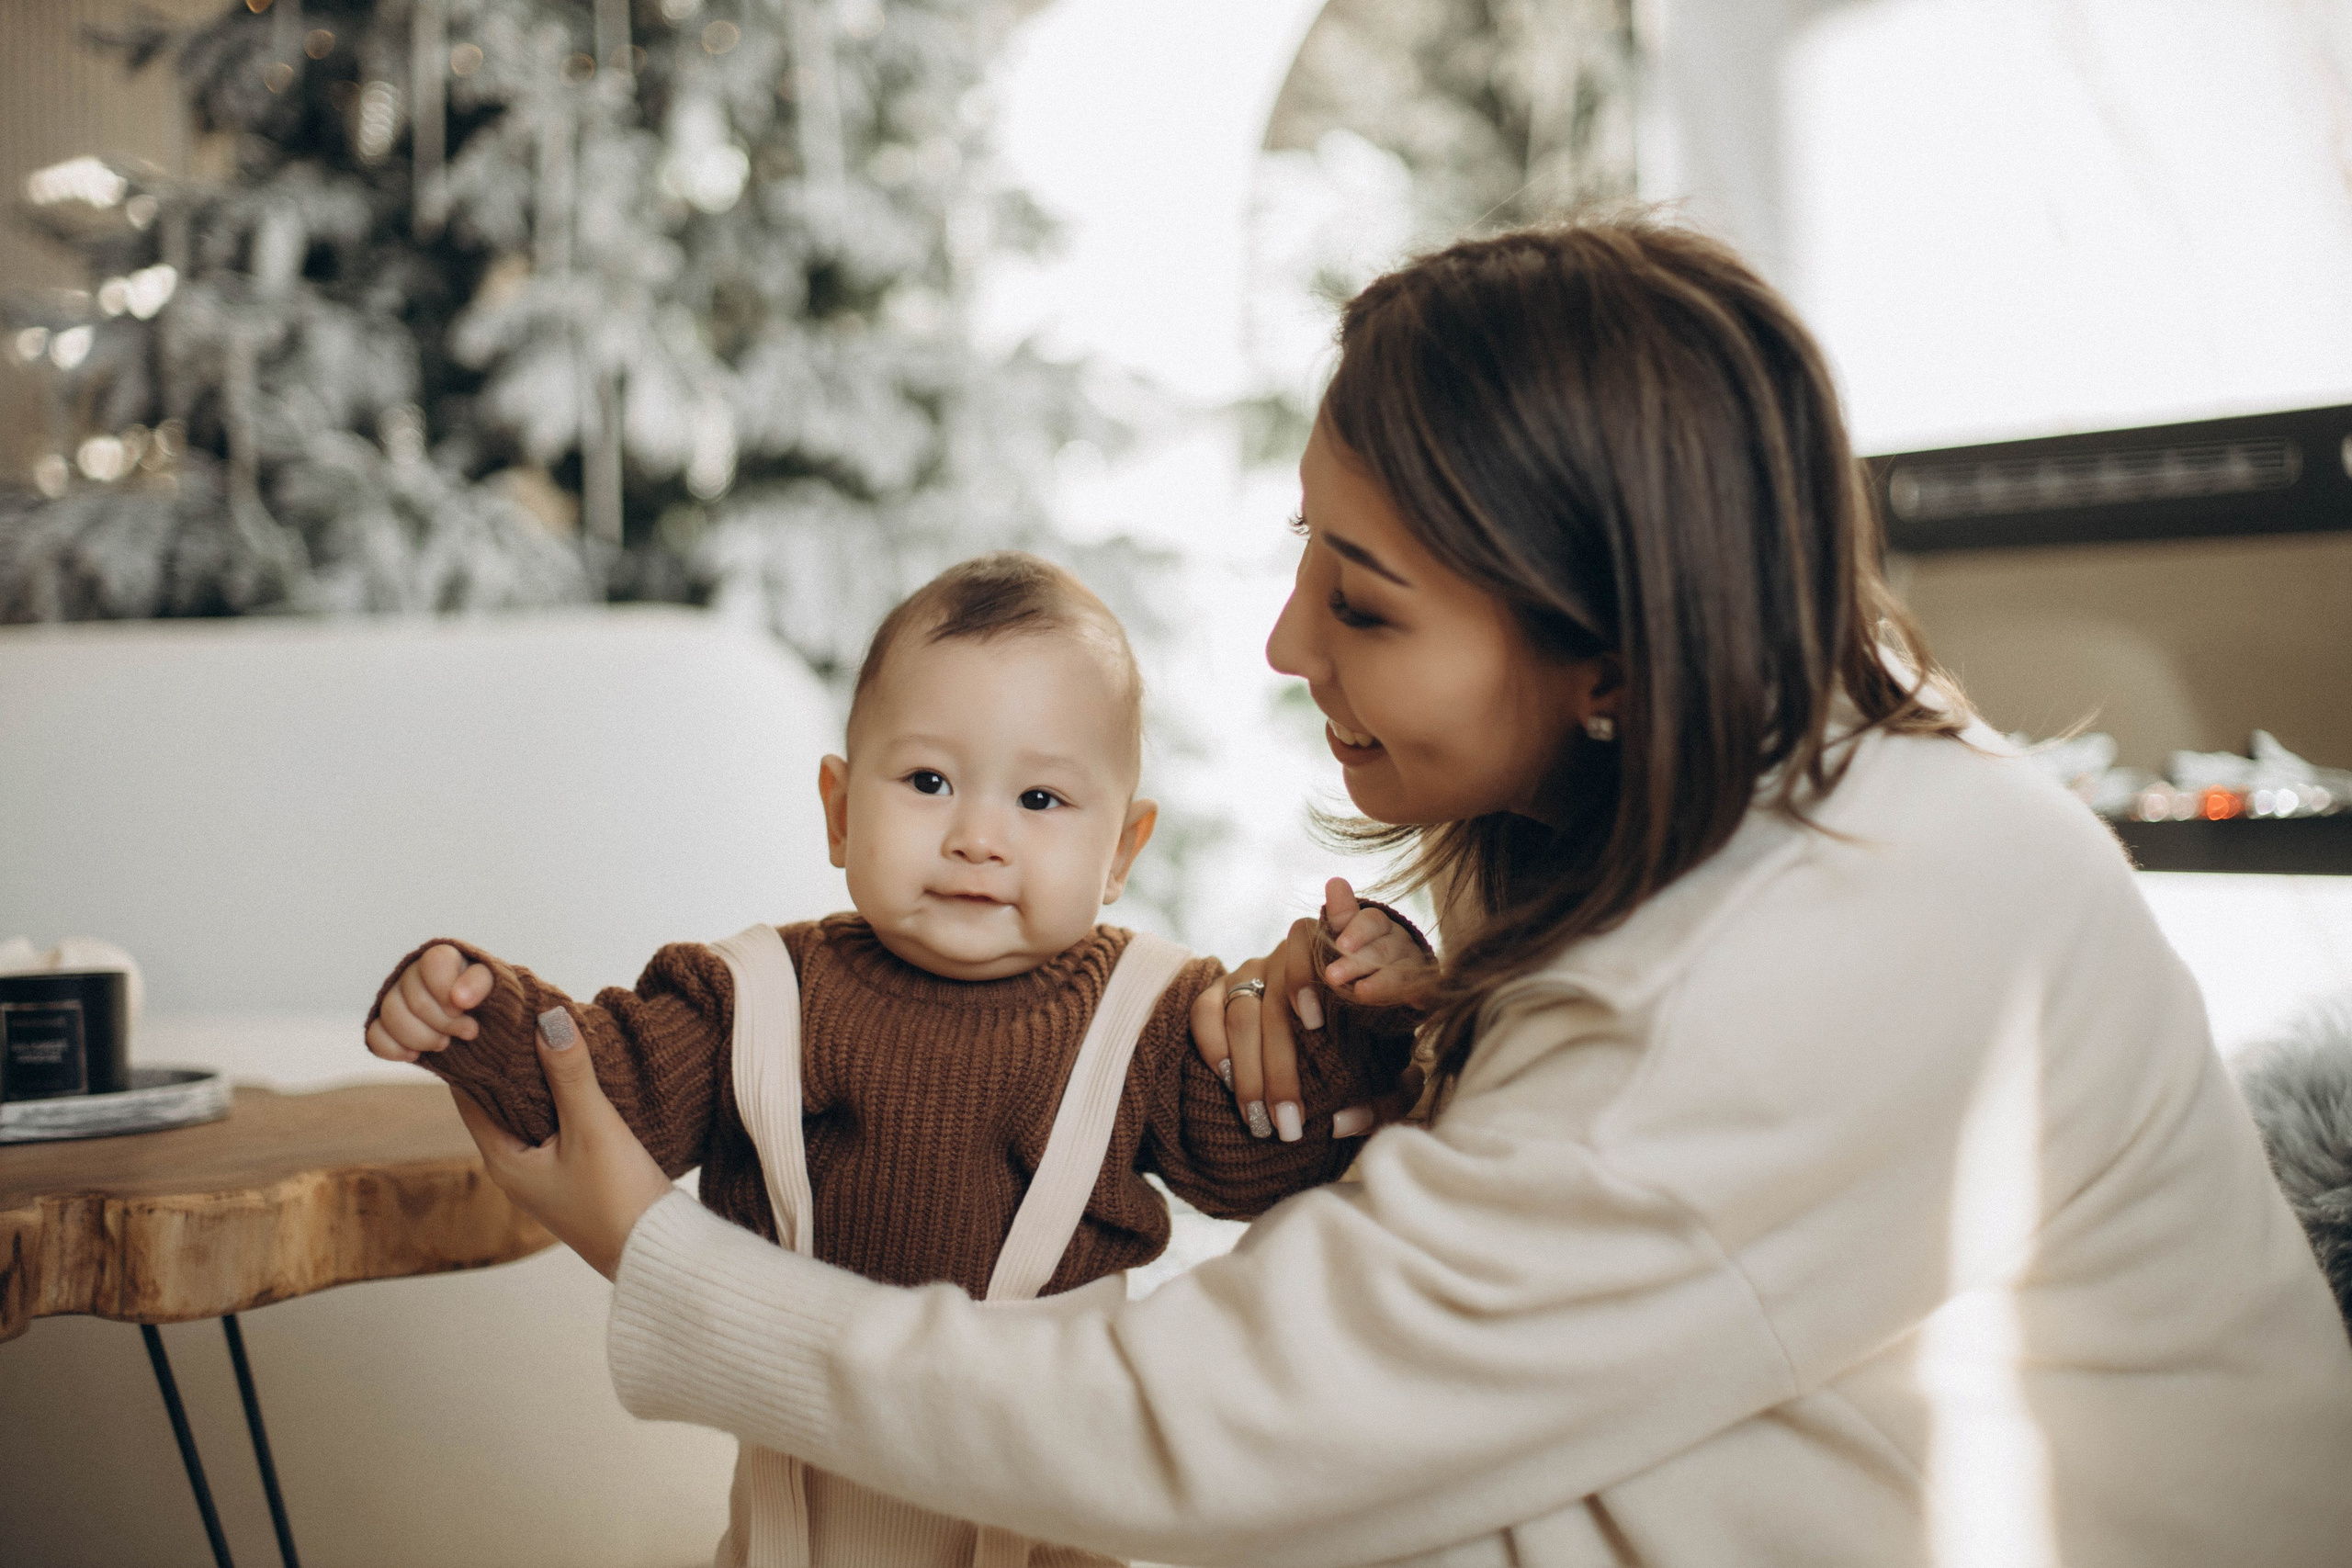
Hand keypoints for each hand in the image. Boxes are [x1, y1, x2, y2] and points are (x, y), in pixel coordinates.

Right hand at [365, 943, 492, 1062]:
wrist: (476, 1021)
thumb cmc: (484, 998)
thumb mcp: (491, 986)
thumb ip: (479, 984)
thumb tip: (459, 997)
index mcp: (439, 958)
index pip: (434, 963)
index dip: (447, 991)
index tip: (464, 1008)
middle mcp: (412, 973)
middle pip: (416, 1001)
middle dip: (444, 1023)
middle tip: (467, 1031)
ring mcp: (393, 998)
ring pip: (392, 1017)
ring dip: (422, 1038)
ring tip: (444, 1043)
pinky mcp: (383, 1023)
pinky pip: (375, 1036)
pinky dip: (395, 1049)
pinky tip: (415, 1054)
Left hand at [449, 1008, 675, 1281]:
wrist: (657, 1253)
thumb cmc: (617, 1197)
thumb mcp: (593, 1127)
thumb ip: (570, 1073)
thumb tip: (547, 1017)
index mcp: (503, 1161)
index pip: (470, 1096)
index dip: (475, 1057)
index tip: (483, 1016)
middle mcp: (515, 1171)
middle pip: (498, 1104)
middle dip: (509, 1063)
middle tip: (519, 1014)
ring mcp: (544, 1177)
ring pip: (529, 1115)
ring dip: (537, 1082)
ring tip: (549, 1035)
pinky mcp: (572, 1179)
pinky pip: (554, 1128)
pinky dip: (560, 1101)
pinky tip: (580, 1078)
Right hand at [1190, 879, 1431, 1143]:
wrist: (1321, 1030)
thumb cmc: (1366, 1052)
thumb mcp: (1390, 1071)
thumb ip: (1388, 1097)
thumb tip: (1343, 1122)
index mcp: (1335, 962)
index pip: (1313, 953)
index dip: (1308, 981)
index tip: (1315, 1022)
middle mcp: (1287, 958)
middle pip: (1277, 1005)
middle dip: (1280, 1071)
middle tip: (1288, 1124)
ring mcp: (1249, 971)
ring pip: (1242, 1012)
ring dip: (1249, 1071)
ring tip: (1258, 1120)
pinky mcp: (1218, 988)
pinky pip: (1204, 1009)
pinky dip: (1212, 1043)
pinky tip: (1226, 1079)